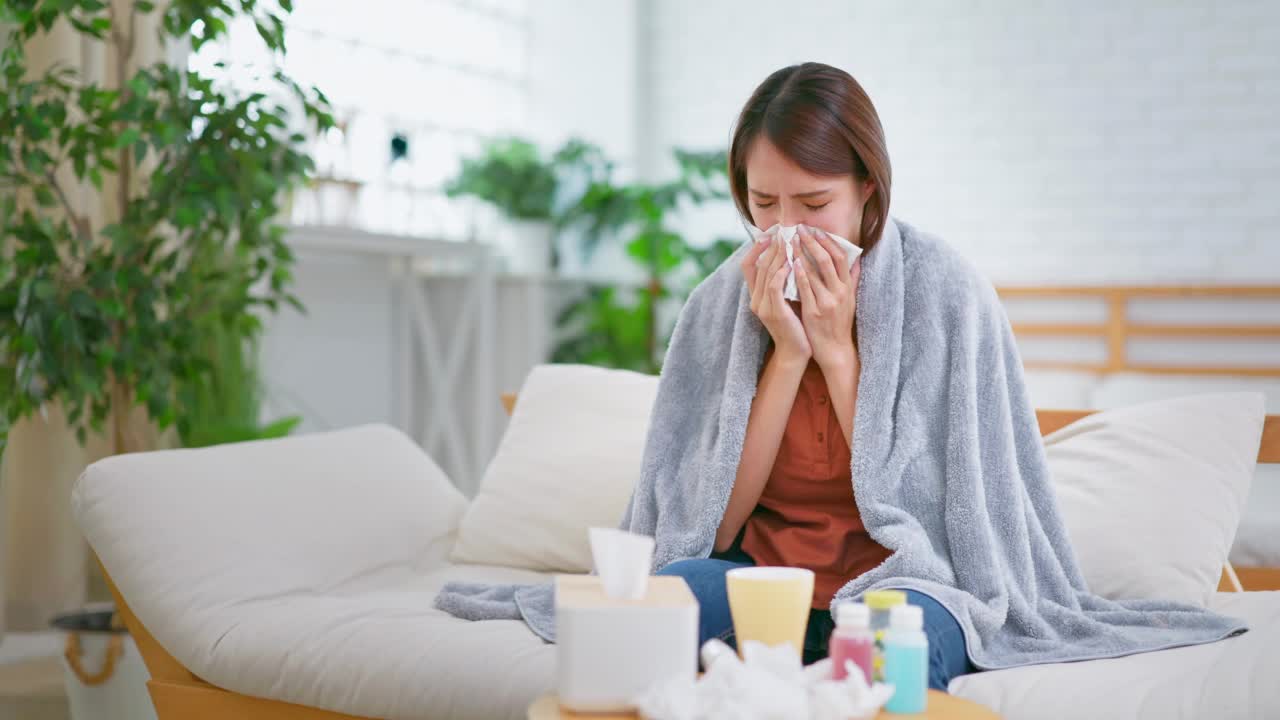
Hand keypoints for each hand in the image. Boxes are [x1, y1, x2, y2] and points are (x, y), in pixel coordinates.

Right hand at [742, 233, 810, 362]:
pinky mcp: (774, 312)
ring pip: (766, 274)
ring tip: (788, 241)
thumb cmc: (796, 325)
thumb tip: (792, 259)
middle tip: (782, 232)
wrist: (795, 353)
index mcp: (756, 296)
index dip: (756, 249)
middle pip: (758, 266)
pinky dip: (781, 273)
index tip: (768, 235)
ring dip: (778, 256)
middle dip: (770, 248)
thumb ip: (785, 282)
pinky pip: (774, 287)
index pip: (748, 267)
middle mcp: (755, 300)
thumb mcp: (787, 301)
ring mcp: (763, 307)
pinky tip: (791, 262)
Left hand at [793, 225, 859, 371]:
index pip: (840, 258)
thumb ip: (852, 279)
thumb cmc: (840, 323)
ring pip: (815, 272)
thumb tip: (858, 259)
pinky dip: (799, 275)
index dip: (828, 242)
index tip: (816, 230)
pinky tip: (791, 263)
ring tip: (791, 241)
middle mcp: (839, 292)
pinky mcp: (814, 312)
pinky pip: (805, 290)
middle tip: (800, 229)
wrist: (835, 349)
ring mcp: (827, 302)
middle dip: (813, 242)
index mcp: (847, 287)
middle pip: (827, 260)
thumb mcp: (850, 300)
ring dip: (802, 254)